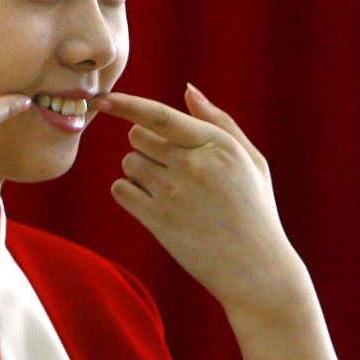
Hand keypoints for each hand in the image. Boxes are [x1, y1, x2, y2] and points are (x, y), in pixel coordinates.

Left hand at [93, 84, 309, 319]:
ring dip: (141, 172)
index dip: (127, 104)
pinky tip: (156, 206)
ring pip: (129, 163)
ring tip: (172, 192)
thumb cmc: (256, 211)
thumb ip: (219, 121)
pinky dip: (130, 194)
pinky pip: (121, 190)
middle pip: (138, 137)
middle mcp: (193, 164)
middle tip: (172, 168)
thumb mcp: (251, 161)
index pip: (159, 115)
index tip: (103, 99)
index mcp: (217, 144)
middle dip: (147, 146)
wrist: (256, 269)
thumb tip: (187, 90)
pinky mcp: (158, 219)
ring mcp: (173, 193)